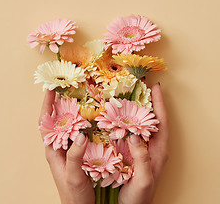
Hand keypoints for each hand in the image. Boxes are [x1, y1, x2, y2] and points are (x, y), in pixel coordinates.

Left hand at [39, 90, 94, 203]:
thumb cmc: (73, 195)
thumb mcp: (72, 175)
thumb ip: (75, 155)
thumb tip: (82, 134)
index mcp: (52, 150)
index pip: (45, 123)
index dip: (46, 105)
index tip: (50, 89)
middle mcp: (59, 147)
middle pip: (56, 120)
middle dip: (59, 104)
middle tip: (67, 89)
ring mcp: (68, 148)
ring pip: (67, 125)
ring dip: (71, 112)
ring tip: (78, 98)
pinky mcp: (78, 152)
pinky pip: (78, 133)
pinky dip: (82, 123)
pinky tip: (89, 118)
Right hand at [118, 83, 168, 203]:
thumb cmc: (140, 197)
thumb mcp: (143, 178)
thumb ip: (141, 157)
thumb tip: (133, 135)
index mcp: (159, 150)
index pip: (162, 122)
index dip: (159, 104)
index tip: (155, 87)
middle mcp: (152, 147)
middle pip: (152, 120)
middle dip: (148, 102)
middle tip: (140, 87)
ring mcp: (142, 148)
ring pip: (141, 124)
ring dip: (136, 110)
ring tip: (130, 96)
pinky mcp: (133, 152)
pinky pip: (131, 132)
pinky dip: (126, 122)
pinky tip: (119, 117)